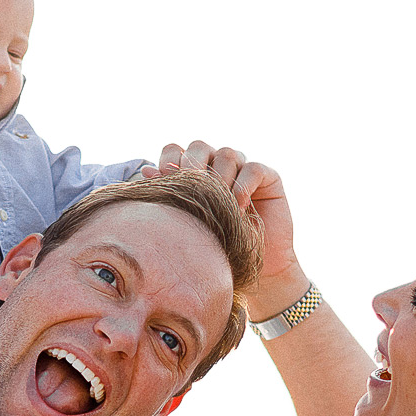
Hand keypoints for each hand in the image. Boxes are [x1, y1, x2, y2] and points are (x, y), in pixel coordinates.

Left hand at [144, 142, 300, 304]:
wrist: (254, 269)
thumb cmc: (215, 249)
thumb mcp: (188, 224)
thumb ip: (171, 196)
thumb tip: (146, 170)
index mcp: (194, 174)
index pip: (176, 150)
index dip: (169, 158)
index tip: (165, 176)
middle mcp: (217, 166)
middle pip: (199, 146)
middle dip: (192, 164)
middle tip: (192, 188)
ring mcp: (243, 169)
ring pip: (227, 154)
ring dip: (220, 179)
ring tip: (218, 207)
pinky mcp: (268, 178)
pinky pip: (253, 168)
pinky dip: (243, 186)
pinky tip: (238, 209)